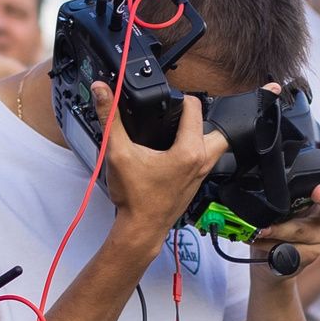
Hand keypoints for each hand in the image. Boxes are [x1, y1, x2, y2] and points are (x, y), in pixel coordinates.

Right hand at [95, 80, 227, 244]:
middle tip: (179, 114)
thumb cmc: (136, 199)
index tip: (164, 100)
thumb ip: (109, 118)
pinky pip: (207, 157)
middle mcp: (202, 160)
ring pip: (216, 142)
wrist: (140, 228)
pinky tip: (176, 148)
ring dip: (201, 132)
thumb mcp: (118, 152)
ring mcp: (202, 172)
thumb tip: (104, 92)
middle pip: (215, 124)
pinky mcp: (198, 181)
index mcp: (189, 150)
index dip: (179, 97)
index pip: (194, 106)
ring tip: (179, 128)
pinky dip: (196, 148)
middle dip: (198, 115)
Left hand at [250, 138, 319, 277]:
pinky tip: (258, 241)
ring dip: (280, 229)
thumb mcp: (273, 202)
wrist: (269, 264)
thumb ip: (274, 187)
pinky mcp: (312, 255)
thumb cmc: (273, 225)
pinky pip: (293, 250)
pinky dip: (271, 245)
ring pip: (304, 230)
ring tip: (261, 228)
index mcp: (319, 193)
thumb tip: (254, 164)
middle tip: (317, 191)